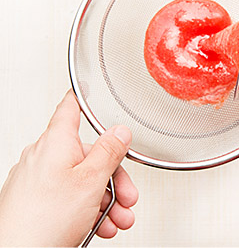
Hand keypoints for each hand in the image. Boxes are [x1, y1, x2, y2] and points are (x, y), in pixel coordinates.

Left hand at [0, 91, 138, 245]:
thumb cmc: (44, 219)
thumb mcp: (91, 180)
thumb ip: (109, 151)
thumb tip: (120, 131)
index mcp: (56, 142)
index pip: (71, 108)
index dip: (84, 98)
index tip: (91, 91)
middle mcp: (42, 157)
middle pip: (87, 155)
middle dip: (113, 178)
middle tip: (126, 197)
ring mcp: (35, 180)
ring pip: (80, 181)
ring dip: (105, 200)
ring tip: (116, 220)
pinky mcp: (32, 202)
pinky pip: (67, 197)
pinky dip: (86, 210)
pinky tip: (98, 226)